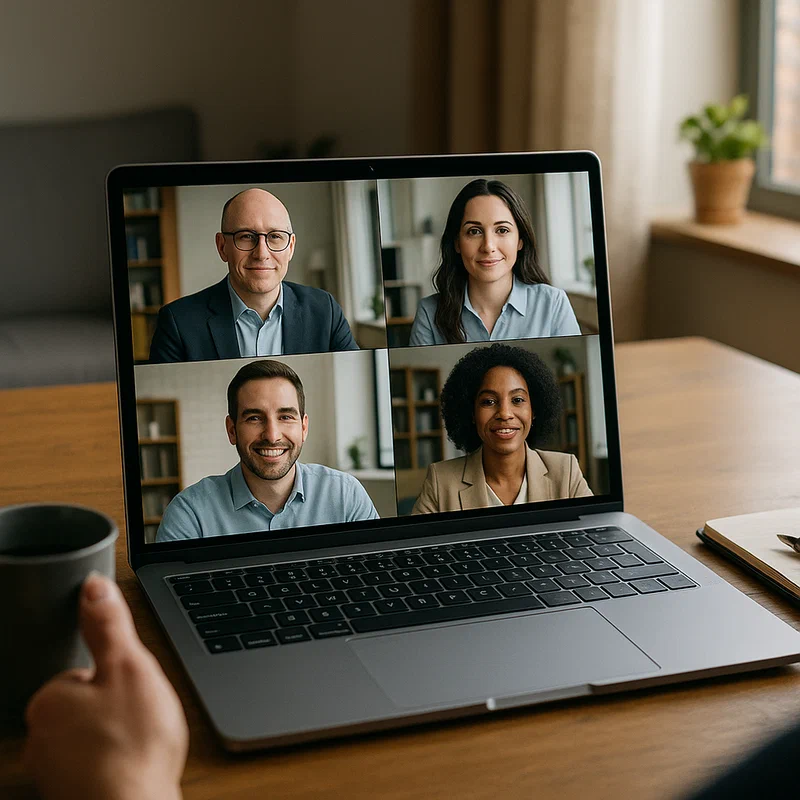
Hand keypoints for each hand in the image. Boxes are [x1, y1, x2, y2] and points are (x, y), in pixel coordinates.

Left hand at [23, 573, 188, 799]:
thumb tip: (94, 586)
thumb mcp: (130, 667)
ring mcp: (55, 773)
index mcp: (49, 700)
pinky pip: (98, 768)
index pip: (84, 672)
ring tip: (141, 745)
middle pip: (88, 706)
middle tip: (141, 717)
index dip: (117, 678)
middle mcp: (41, 739)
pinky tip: (135, 768)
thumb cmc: (133, 747)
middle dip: (116, 708)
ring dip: (119, 739)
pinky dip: (117, 766)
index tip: (134, 690)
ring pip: (94, 739)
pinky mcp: (72, 795)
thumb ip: (110, 625)